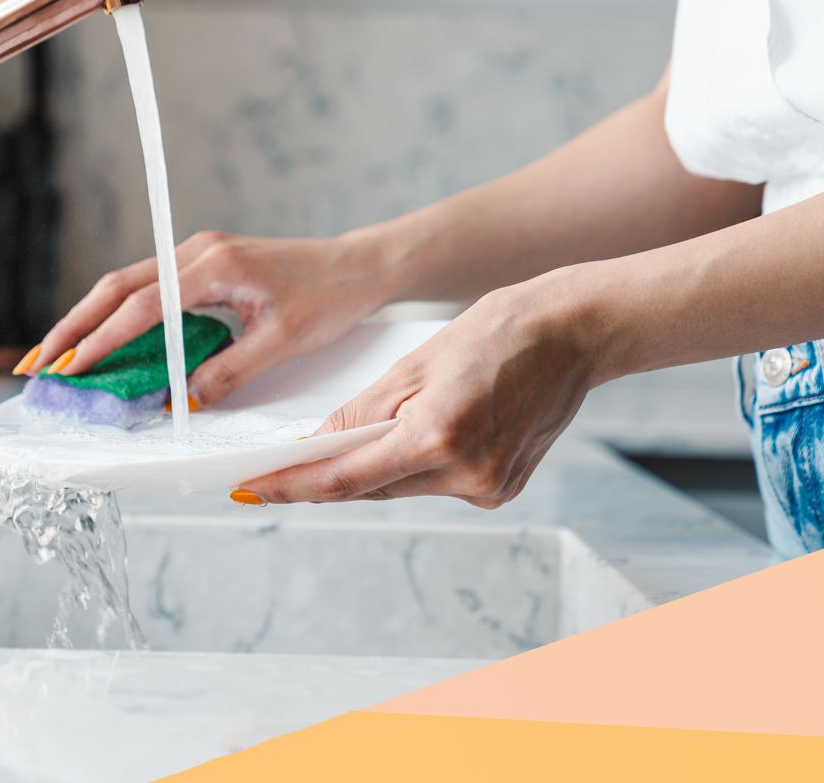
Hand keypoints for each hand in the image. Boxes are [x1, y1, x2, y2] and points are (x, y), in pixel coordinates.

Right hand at [20, 232, 396, 405]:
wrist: (360, 266)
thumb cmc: (330, 297)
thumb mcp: (281, 342)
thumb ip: (226, 371)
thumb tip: (178, 401)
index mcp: (213, 266)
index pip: (141, 308)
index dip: (100, 342)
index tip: (68, 372)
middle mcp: (197, 252)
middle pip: (116, 289)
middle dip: (72, 329)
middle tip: (35, 366)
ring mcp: (198, 254)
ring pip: (126, 287)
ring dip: (89, 322)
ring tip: (55, 359)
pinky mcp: (204, 264)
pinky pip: (150, 290)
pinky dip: (120, 318)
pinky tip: (103, 344)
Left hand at [240, 270, 605, 507]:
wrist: (573, 334)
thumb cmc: (496, 332)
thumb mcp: (414, 363)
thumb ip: (359, 413)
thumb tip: (312, 449)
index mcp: (437, 437)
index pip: (344, 478)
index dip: (290, 486)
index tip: (249, 489)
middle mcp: (465, 475)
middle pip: (372, 486)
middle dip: (331, 471)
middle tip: (289, 460)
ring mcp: (489, 488)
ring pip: (404, 486)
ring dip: (379, 463)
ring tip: (389, 419)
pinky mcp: (503, 490)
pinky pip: (438, 483)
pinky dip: (418, 462)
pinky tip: (432, 428)